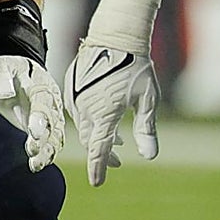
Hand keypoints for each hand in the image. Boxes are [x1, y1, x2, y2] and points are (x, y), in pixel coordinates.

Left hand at [0, 54, 65, 172]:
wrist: (8, 71)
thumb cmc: (3, 67)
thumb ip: (2, 78)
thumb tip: (6, 94)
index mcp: (41, 85)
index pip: (43, 103)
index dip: (40, 118)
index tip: (33, 132)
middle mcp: (49, 103)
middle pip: (52, 124)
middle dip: (44, 139)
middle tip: (31, 151)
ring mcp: (47, 117)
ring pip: (54, 137)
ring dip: (46, 152)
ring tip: (35, 164)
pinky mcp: (41, 128)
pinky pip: (49, 143)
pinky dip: (45, 155)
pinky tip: (36, 165)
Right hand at [64, 42, 159, 185]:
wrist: (114, 36)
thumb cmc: (135, 67)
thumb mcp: (147, 99)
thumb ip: (146, 129)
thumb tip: (149, 156)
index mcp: (104, 112)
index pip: (99, 148)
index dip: (98, 167)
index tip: (97, 182)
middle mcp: (85, 107)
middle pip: (90, 139)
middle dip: (102, 153)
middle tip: (119, 161)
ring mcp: (75, 96)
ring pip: (83, 125)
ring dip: (98, 135)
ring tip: (116, 140)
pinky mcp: (70, 86)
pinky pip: (76, 110)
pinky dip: (90, 120)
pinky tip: (104, 118)